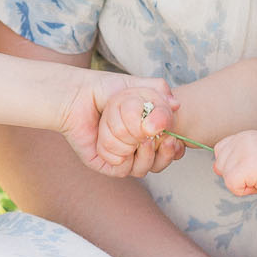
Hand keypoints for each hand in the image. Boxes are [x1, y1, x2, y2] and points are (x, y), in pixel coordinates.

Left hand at [61, 75, 179, 175]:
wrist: (79, 95)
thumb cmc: (106, 89)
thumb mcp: (136, 86)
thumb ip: (158, 91)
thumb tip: (176, 104)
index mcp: (146, 134)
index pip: (169, 149)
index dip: (176, 149)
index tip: (176, 140)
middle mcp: (135, 148)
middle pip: (159, 163)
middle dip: (165, 154)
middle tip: (165, 139)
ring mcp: (121, 157)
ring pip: (143, 170)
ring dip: (145, 154)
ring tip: (140, 137)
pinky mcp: (106, 164)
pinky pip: (123, 169)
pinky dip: (125, 156)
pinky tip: (123, 143)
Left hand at [213, 130, 256, 201]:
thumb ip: (238, 158)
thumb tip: (216, 168)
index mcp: (246, 135)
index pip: (220, 150)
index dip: (233, 164)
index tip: (254, 168)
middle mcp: (242, 139)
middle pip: (220, 164)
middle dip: (236, 175)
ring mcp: (243, 151)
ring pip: (225, 176)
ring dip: (242, 183)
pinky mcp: (244, 165)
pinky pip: (232, 185)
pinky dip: (245, 191)